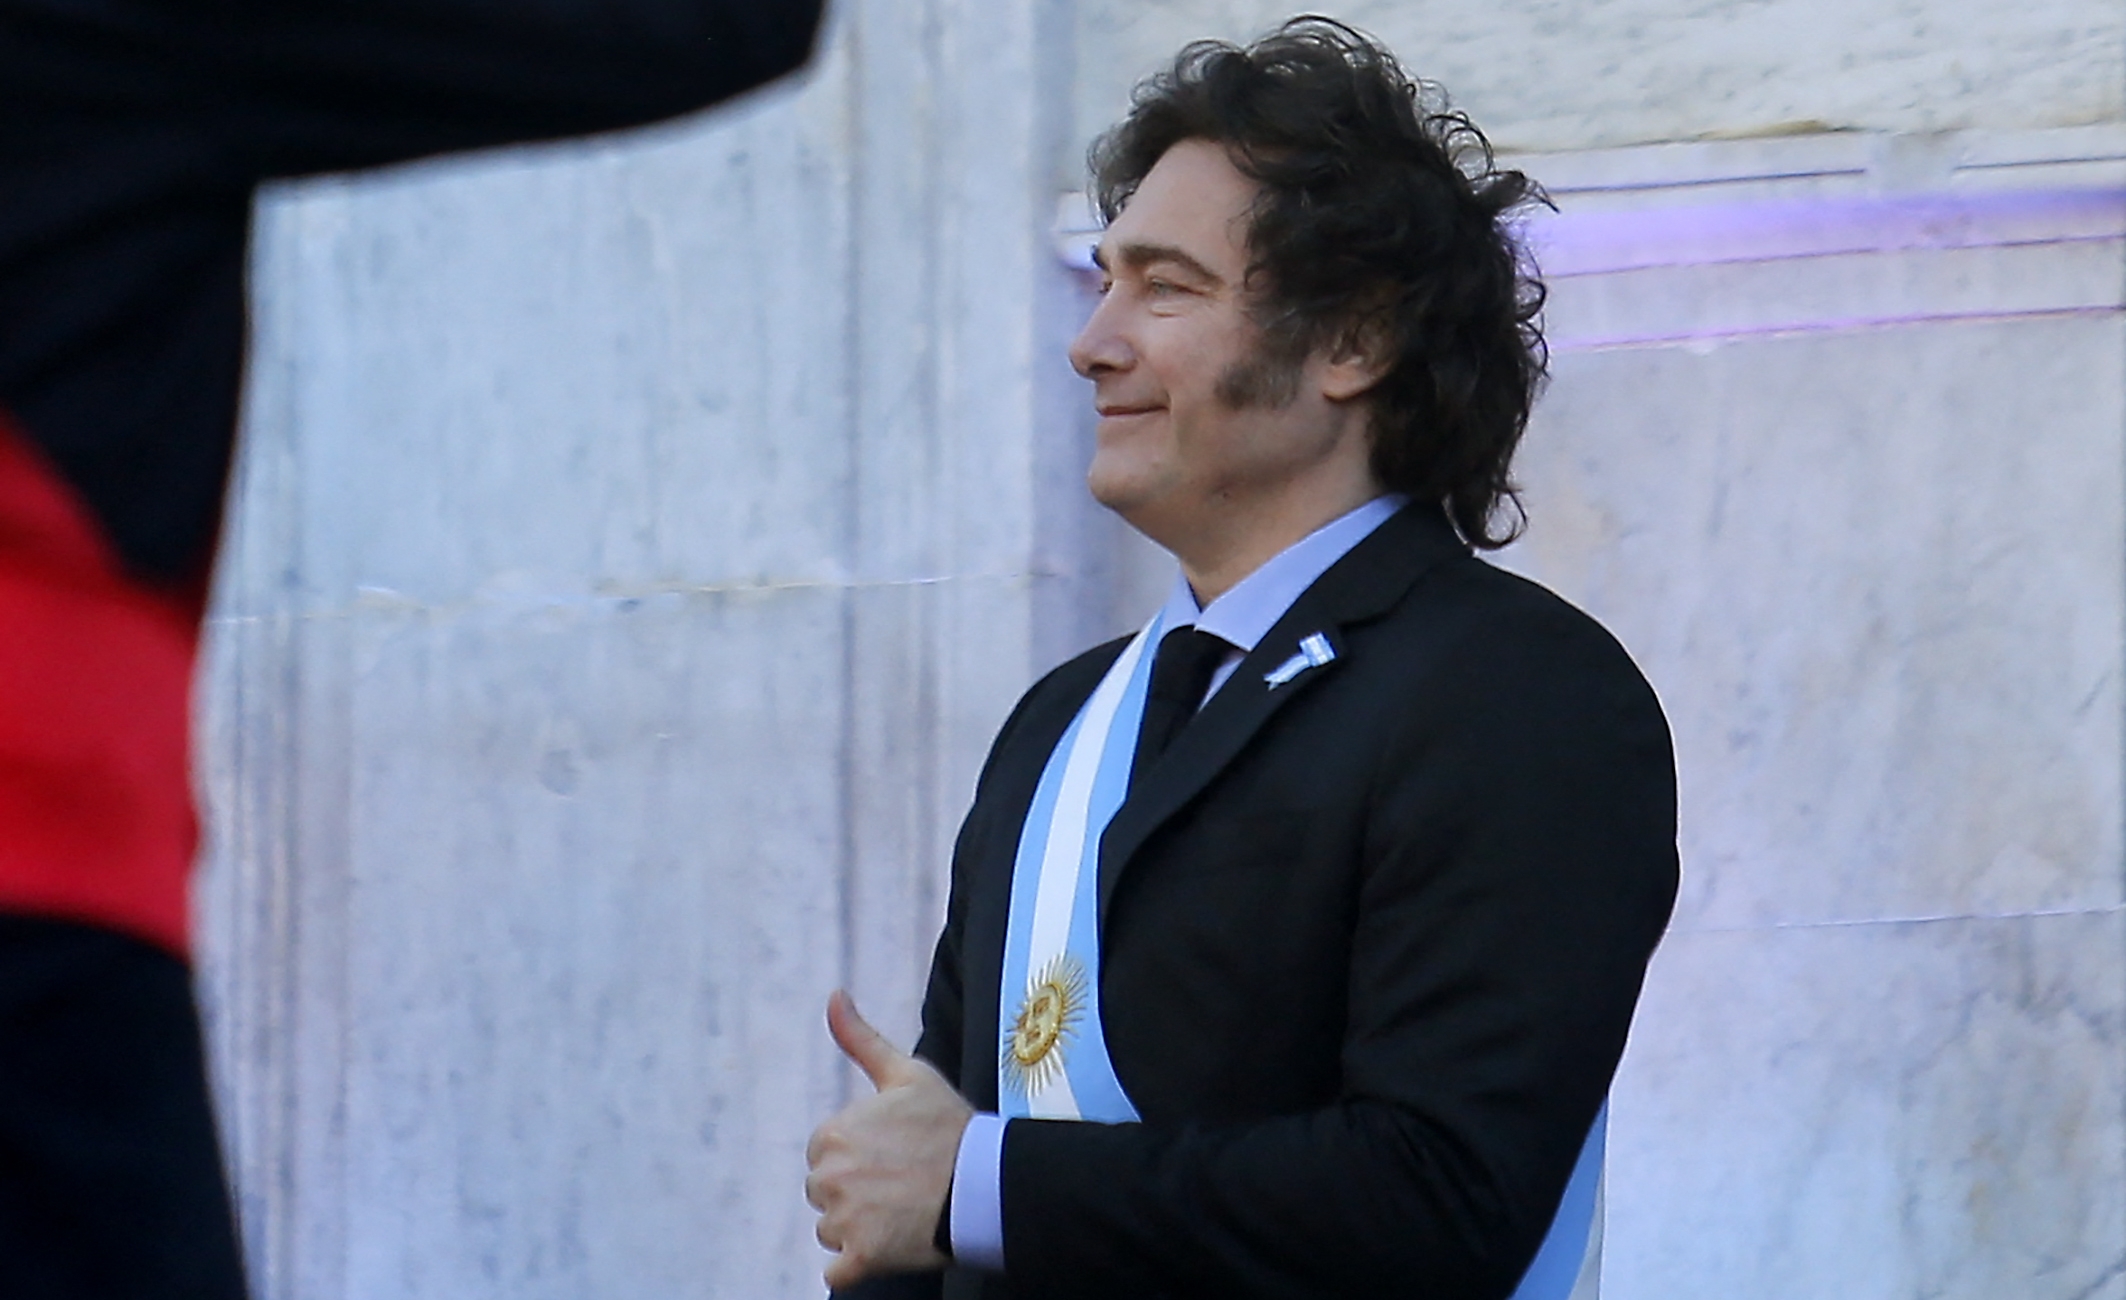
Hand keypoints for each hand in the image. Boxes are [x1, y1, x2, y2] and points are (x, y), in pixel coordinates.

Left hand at [805, 990, 974, 1289]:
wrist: (988, 1183)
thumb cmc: (950, 1126)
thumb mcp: (908, 1073)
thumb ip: (860, 1038)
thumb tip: (833, 994)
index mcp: (834, 1134)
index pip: (825, 1154)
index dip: (859, 1156)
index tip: (894, 1154)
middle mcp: (830, 1177)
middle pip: (824, 1194)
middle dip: (854, 1193)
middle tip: (901, 1184)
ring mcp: (844, 1220)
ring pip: (831, 1231)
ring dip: (859, 1229)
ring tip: (903, 1212)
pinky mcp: (860, 1258)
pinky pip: (838, 1271)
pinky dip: (859, 1265)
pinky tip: (891, 1246)